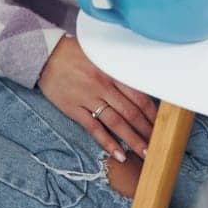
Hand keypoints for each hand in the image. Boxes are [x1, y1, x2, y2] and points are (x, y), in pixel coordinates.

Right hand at [38, 36, 157, 159]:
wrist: (45, 54)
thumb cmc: (74, 52)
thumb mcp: (100, 53)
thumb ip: (119, 67)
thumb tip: (141, 84)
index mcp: (111, 70)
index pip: (139, 96)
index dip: (152, 113)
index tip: (162, 125)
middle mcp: (102, 85)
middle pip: (130, 112)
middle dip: (146, 130)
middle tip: (158, 145)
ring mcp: (87, 98)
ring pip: (116, 123)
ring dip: (132, 139)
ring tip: (144, 153)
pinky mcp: (73, 109)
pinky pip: (94, 128)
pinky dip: (107, 142)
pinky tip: (118, 154)